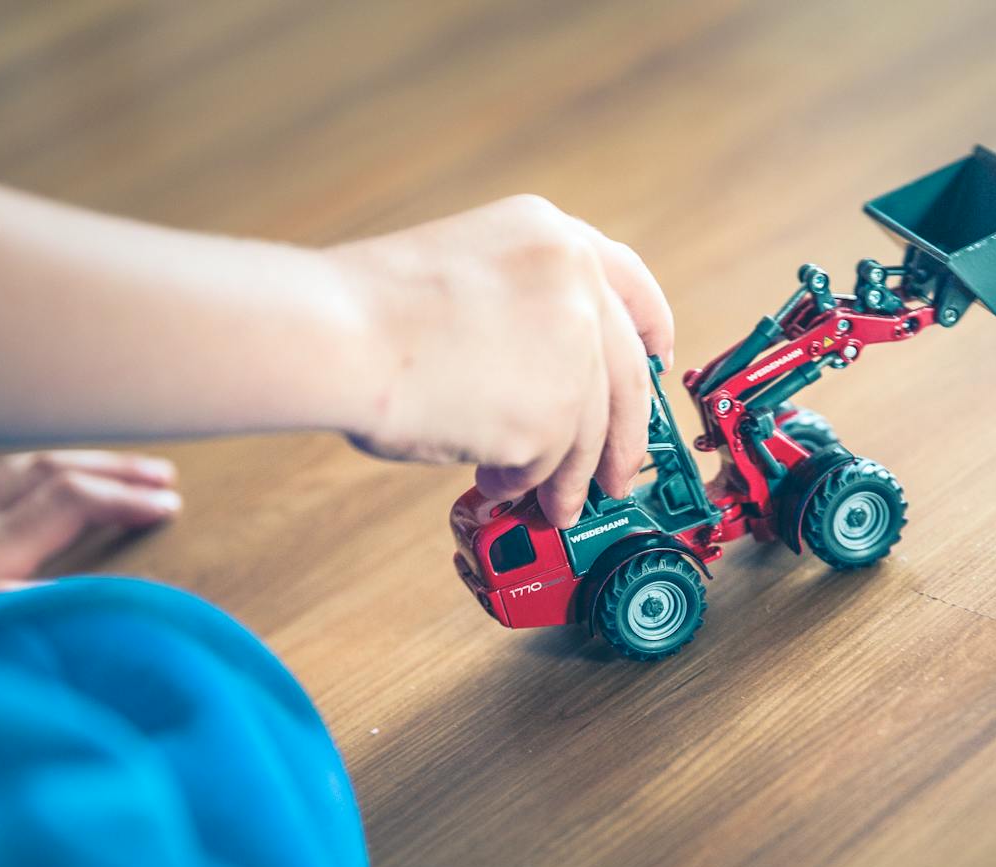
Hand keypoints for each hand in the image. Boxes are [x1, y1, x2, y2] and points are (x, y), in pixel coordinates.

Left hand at [0, 450, 180, 607]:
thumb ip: (9, 606)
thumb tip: (77, 590)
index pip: (71, 503)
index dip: (125, 500)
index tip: (170, 508)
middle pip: (53, 474)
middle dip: (114, 470)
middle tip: (165, 475)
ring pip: (18, 469)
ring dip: (76, 463)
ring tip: (116, 468)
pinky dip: (17, 472)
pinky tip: (21, 475)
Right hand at [330, 194, 673, 526]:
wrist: (337, 335)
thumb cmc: (368, 310)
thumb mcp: (466, 271)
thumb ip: (524, 309)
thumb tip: (549, 380)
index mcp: (551, 235)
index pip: (630, 282)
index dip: (651, 327)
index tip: (658, 357)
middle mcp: (576, 285)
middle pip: (627, 376)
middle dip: (625, 437)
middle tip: (619, 473)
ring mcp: (572, 350)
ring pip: (591, 432)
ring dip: (570, 477)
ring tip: (551, 503)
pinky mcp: (555, 414)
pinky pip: (550, 464)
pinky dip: (526, 483)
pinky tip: (495, 482)